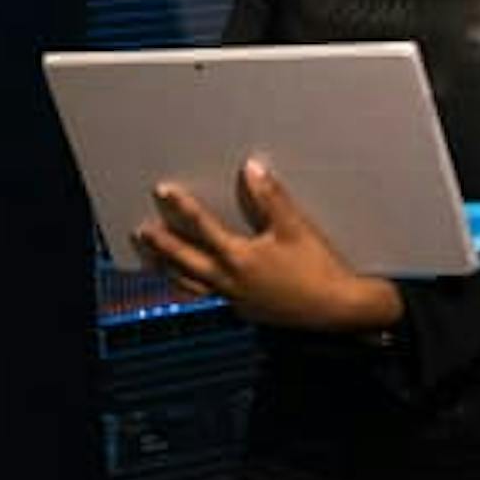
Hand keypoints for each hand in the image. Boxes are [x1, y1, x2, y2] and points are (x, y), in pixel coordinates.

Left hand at [129, 158, 404, 333]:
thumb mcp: (295, 228)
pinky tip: (197, 281)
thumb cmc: (318, 269)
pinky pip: (212, 296)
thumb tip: (250, 168)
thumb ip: (270, 198)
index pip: (201, 227)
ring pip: (193, 285)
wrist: (337, 310)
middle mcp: (230, 281)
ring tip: (157, 261)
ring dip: (173, 270)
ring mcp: (236, 299)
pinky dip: (196, 287)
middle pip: (185, 261)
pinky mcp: (246, 310)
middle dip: (162, 245)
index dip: (181, 207)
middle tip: (142, 232)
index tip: (162, 191)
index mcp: (238, 258)